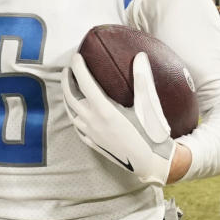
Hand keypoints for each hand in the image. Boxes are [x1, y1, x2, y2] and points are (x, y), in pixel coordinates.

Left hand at [62, 51, 175, 186]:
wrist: (152, 163)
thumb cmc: (151, 135)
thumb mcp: (148, 106)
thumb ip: (142, 80)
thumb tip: (140, 57)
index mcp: (104, 111)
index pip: (84, 83)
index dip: (78, 68)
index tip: (76, 56)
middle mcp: (93, 122)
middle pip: (71, 97)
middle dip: (67, 81)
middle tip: (68, 69)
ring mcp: (91, 134)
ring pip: (71, 113)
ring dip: (67, 98)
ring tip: (70, 88)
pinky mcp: (94, 144)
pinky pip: (77, 128)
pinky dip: (74, 115)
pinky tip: (77, 114)